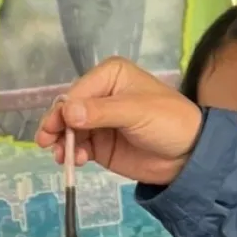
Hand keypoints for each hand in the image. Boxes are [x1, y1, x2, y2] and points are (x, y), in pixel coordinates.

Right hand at [34, 57, 203, 185]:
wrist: (189, 156)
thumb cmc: (168, 122)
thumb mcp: (136, 112)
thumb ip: (101, 113)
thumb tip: (67, 111)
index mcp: (110, 75)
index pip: (78, 91)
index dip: (64, 109)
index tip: (56, 128)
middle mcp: (100, 95)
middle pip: (68, 109)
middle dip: (57, 126)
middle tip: (47, 142)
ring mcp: (98, 121)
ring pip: (69, 130)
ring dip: (63, 142)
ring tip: (62, 157)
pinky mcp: (100, 144)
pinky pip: (79, 146)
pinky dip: (73, 153)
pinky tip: (77, 161)